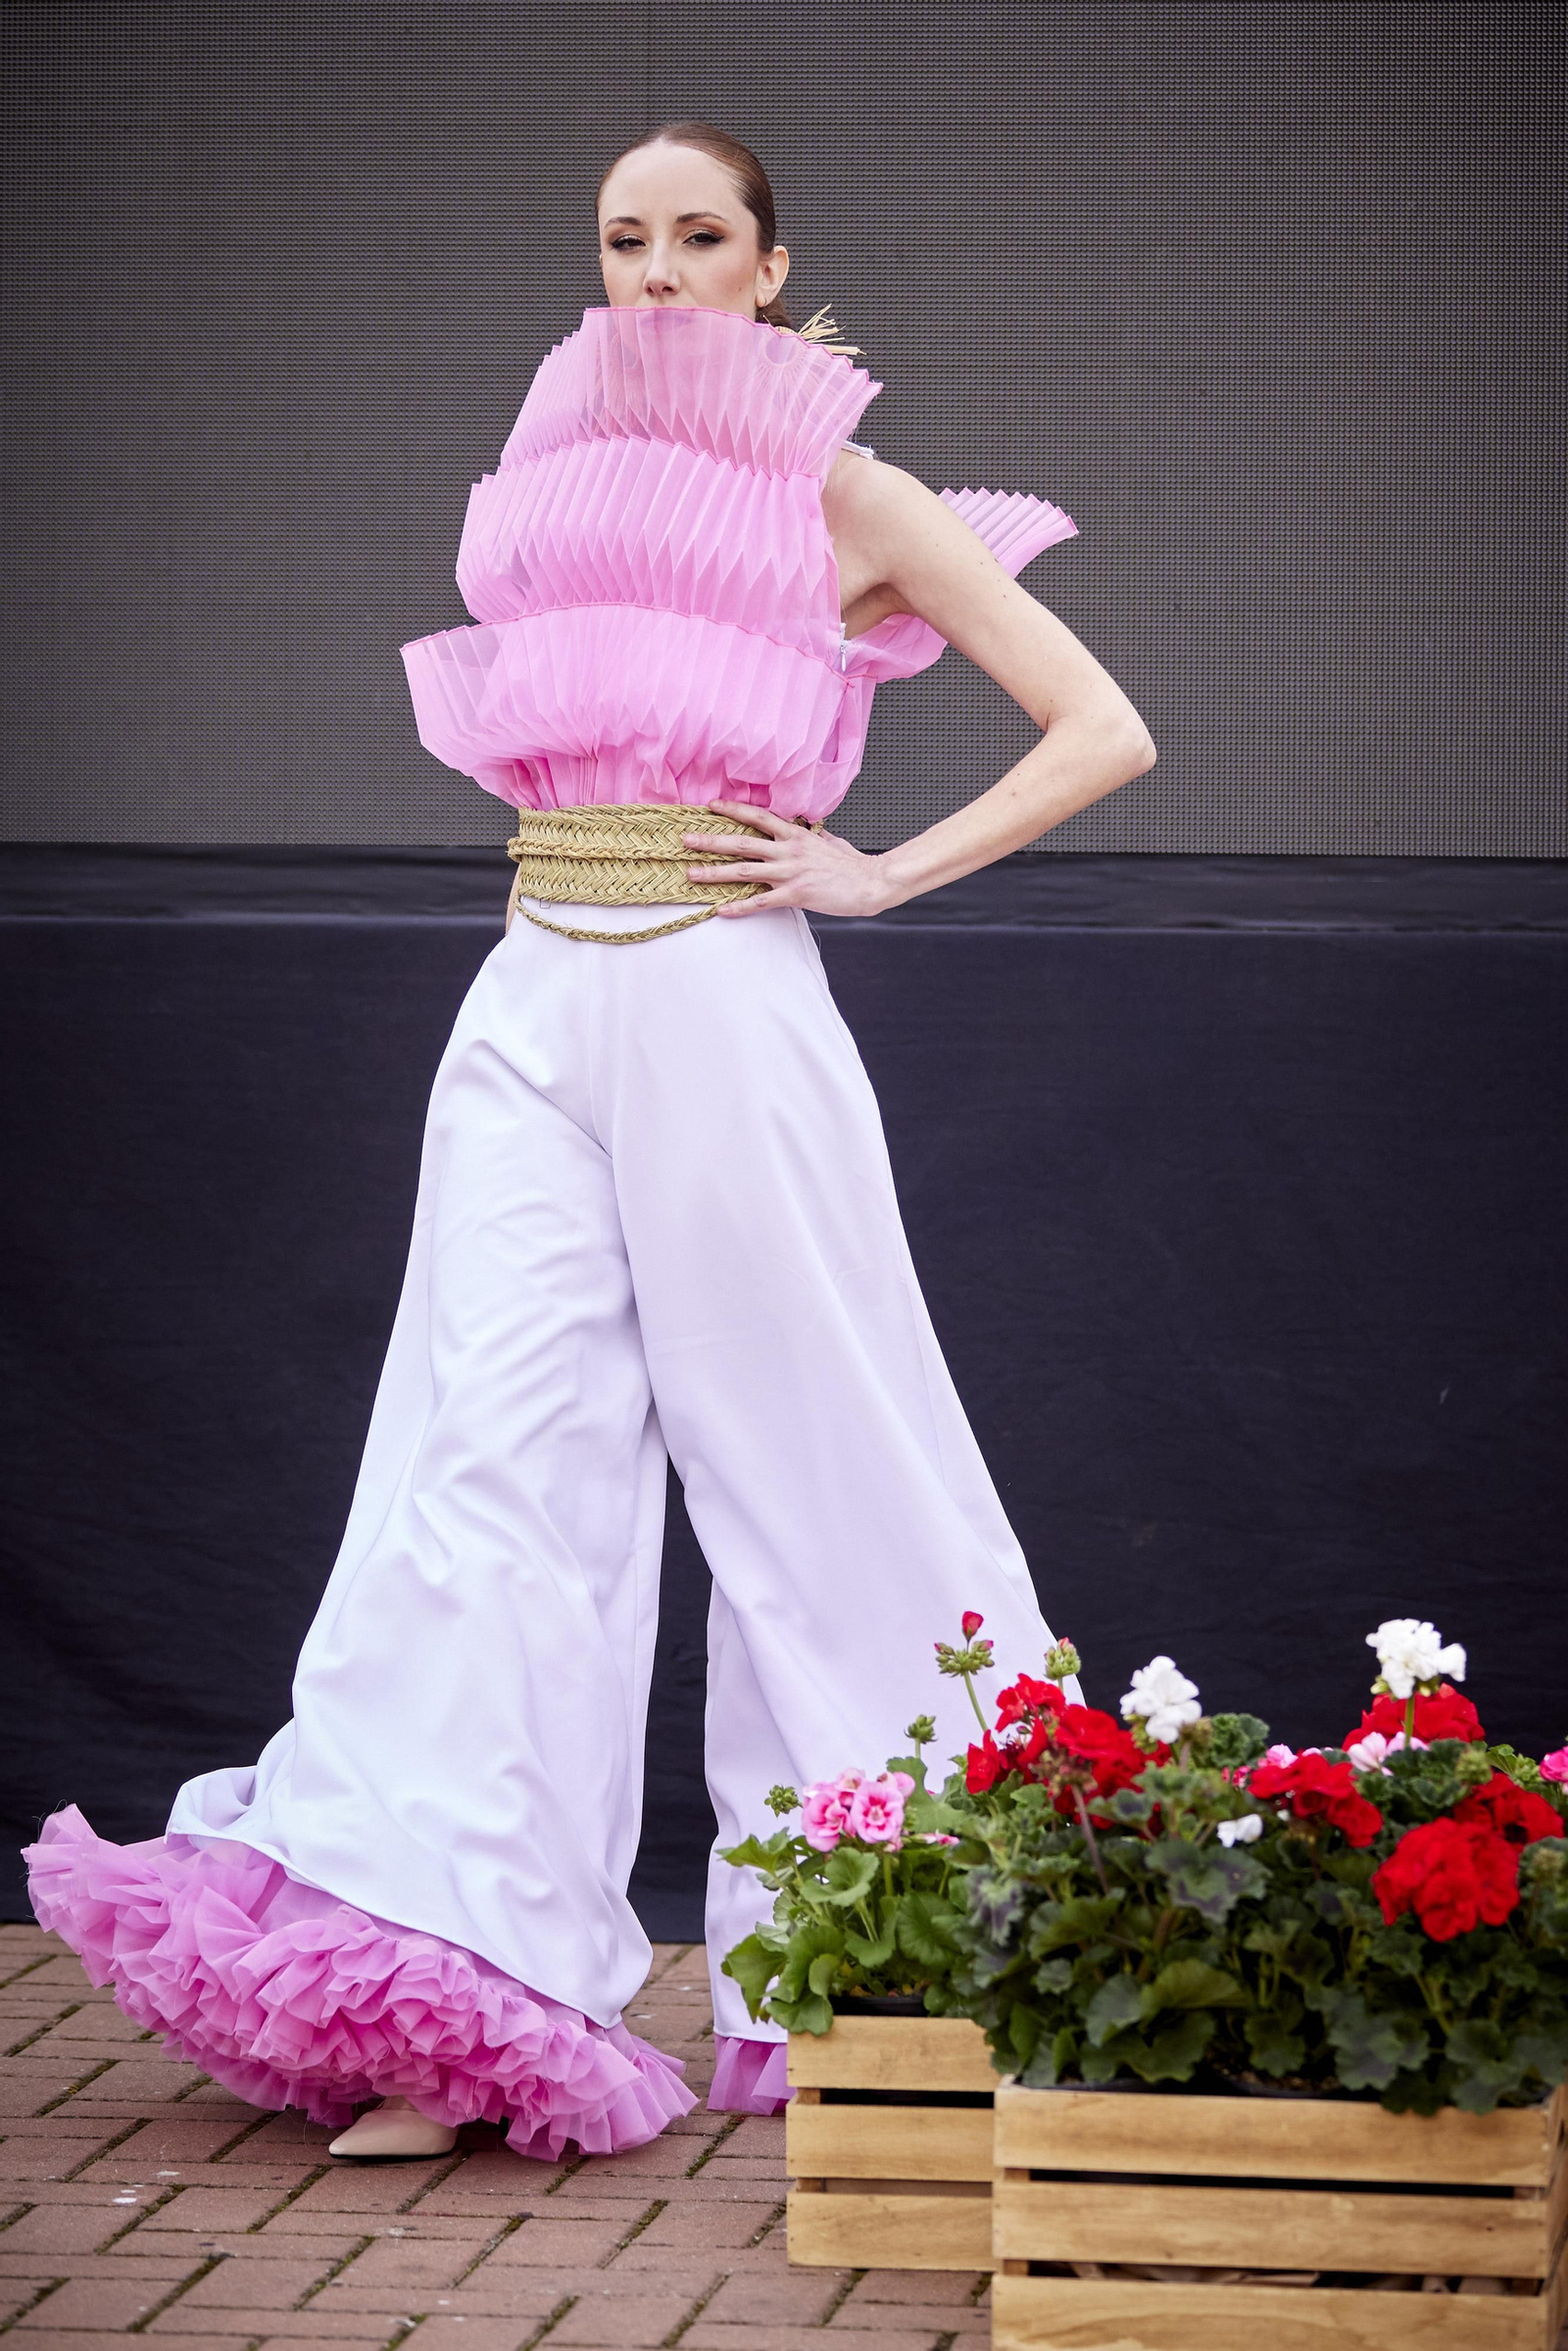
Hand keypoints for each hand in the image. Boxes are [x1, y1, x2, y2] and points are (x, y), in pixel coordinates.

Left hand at [682, 802, 889, 919]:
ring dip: (715, 872)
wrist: (870, 882)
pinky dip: (740, 907)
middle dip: (710, 841)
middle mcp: (789, 850)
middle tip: (685, 840)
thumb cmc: (850, 864)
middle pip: (741, 842)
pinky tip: (721, 910)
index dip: (733, 810)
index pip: (758, 817)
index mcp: (796, 834)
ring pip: (744, 870)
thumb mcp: (828, 841)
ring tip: (691, 874)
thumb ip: (811, 836)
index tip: (711, 806)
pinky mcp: (796, 894)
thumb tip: (807, 831)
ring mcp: (791, 872)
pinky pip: (761, 901)